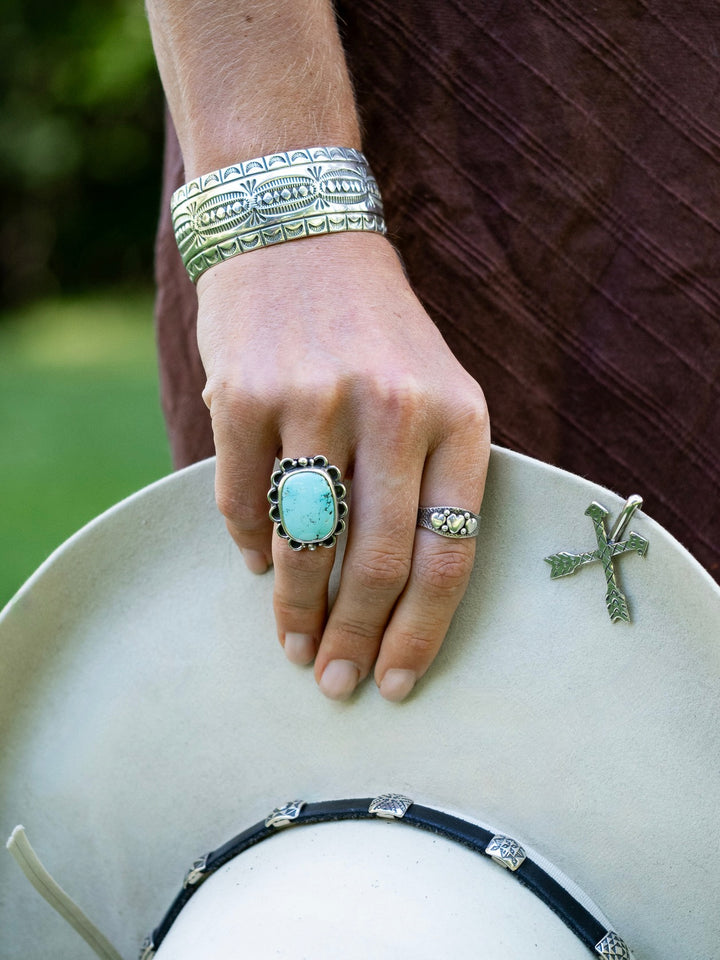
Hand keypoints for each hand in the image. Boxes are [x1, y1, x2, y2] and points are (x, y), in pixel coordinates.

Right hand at [197, 231, 489, 700]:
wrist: (302, 238)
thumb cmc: (378, 336)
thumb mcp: (439, 393)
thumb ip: (432, 483)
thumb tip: (393, 598)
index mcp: (457, 417)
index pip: (447, 555)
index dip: (421, 633)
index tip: (398, 683)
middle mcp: (392, 408)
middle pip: (375, 564)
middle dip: (354, 641)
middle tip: (336, 683)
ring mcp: (314, 398)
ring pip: (304, 545)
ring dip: (294, 610)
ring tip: (291, 643)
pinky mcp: (245, 395)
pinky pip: (243, 503)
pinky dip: (249, 547)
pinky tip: (258, 564)